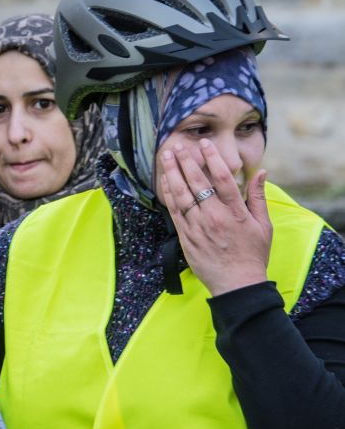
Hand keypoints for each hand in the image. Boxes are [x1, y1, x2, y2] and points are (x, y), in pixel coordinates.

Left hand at [159, 139, 271, 295]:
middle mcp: (214, 216)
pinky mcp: (185, 236)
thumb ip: (259, 197)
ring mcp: (197, 226)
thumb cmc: (252, 254)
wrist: (237, 284)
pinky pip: (174, 210)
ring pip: (181, 194)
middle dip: (185, 161)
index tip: (204, 144)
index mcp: (235, 212)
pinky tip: (165, 180)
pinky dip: (169, 193)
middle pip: (197, 183)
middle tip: (177, 145)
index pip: (221, 179)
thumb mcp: (263, 225)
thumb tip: (261, 172)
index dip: (211, 159)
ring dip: (172, 173)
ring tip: (165, 156)